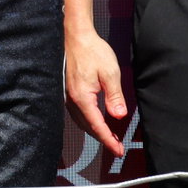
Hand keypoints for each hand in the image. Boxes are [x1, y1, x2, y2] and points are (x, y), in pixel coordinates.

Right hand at [64, 29, 128, 155]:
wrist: (76, 37)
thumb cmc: (93, 51)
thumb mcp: (110, 73)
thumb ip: (115, 96)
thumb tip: (119, 116)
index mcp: (82, 98)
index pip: (97, 126)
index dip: (109, 140)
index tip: (118, 150)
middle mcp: (72, 101)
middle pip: (88, 127)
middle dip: (103, 139)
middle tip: (118, 147)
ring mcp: (69, 97)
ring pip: (83, 122)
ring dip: (96, 131)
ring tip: (111, 136)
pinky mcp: (70, 93)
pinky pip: (79, 114)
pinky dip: (90, 121)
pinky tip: (98, 120)